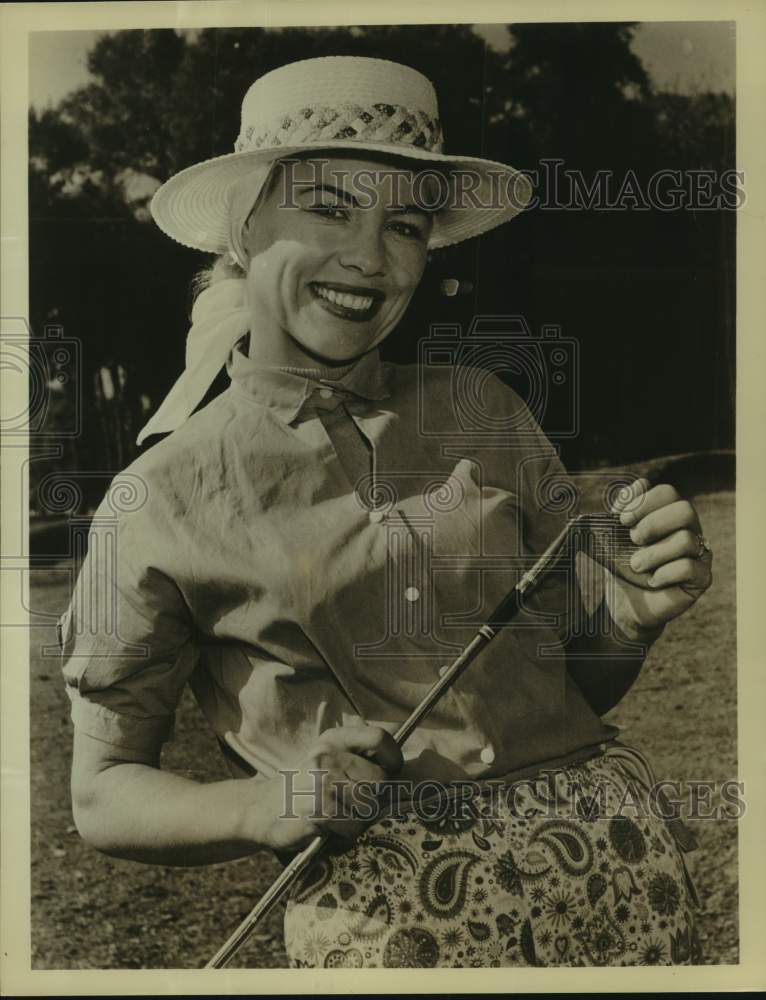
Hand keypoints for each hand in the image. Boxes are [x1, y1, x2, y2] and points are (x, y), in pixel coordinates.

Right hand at [244, 724, 402, 851]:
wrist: (262, 810)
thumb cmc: (305, 786)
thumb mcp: (327, 756)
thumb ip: (358, 754)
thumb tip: (400, 768)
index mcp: (333, 738)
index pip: (380, 738)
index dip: (391, 759)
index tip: (388, 773)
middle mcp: (327, 755)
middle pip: (380, 780)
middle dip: (374, 798)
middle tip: (353, 803)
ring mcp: (322, 781)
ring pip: (370, 806)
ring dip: (359, 819)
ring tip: (338, 815)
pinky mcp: (318, 809)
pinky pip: (354, 827)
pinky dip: (346, 833)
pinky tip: (328, 827)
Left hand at [604, 478, 712, 639]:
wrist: (625, 603)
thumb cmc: (621, 565)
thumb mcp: (612, 537)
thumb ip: (620, 510)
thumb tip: (639, 484)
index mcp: (668, 514)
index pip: (668, 492)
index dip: (645, 502)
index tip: (622, 520)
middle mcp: (689, 529)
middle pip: (685, 510)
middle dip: (654, 523)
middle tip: (633, 539)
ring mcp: (699, 553)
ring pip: (686, 540)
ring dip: (653, 554)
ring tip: (636, 566)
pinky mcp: (702, 578)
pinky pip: (690, 568)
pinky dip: (665, 574)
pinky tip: (652, 580)